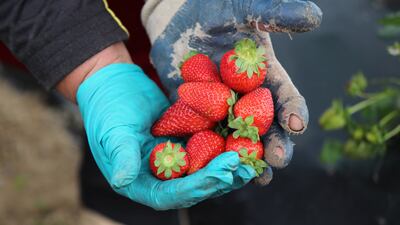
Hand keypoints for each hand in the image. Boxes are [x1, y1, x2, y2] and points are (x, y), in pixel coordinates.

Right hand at [76, 64, 255, 209]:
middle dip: (219, 180)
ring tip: (249, 162)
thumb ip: (121, 157)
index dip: (196, 187)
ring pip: (202, 170)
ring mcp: (173, 159)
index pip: (169, 195)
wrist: (114, 84)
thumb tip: (123, 181)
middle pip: (192, 187)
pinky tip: (241, 142)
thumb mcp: (112, 133)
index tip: (221, 173)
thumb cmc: (107, 109)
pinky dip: (221, 148)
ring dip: (225, 169)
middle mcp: (158, 175)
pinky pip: (204, 150)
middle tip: (244, 169)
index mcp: (139, 181)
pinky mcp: (182, 143)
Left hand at [143, 0, 321, 184]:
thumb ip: (273, 13)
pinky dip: (209, 154)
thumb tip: (314, 17)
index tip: (296, 123)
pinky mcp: (196, 115)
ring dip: (246, 158)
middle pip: (266, 127)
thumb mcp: (243, 10)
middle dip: (273, 144)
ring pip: (238, 140)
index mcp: (265, 77)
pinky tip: (211, 168)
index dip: (293, 110)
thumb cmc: (213, 9)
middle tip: (276, 159)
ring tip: (252, 176)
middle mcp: (247, 99)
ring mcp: (221, 109)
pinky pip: (205, 137)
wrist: (176, 18)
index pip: (285, 98)